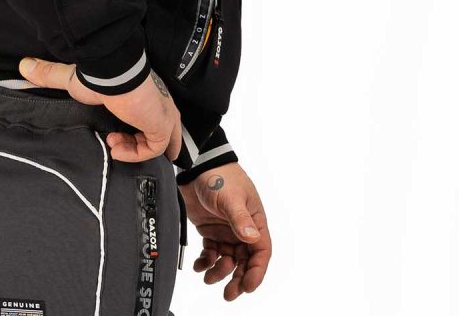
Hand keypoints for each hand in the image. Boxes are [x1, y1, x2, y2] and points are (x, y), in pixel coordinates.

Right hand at [18, 56, 182, 162]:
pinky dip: (135, 153)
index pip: (153, 117)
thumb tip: (23, 66)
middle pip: (169, 133)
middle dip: (149, 146)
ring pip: (161, 144)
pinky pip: (154, 149)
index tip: (113, 137)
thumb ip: (50, 75)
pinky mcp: (161, 125)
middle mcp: (159, 104)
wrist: (113, 72)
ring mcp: (163, 115)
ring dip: (134, 149)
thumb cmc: (99, 74)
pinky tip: (115, 145)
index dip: (138, 132)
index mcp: (145, 95)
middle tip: (122, 148)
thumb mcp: (73, 80)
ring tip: (112, 144)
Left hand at [179, 161, 270, 301]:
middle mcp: (242, 229)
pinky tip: (200, 265)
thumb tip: (252, 238)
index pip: (261, 252)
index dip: (256, 271)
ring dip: (220, 272)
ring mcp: (226, 230)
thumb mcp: (231, 197)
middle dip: (238, 278)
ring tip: (209, 277)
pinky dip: (207, 262)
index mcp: (255, 221)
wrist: (197, 165)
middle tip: (229, 294)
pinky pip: (212, 253)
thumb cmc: (220, 175)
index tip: (247, 286)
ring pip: (228, 260)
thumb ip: (240, 219)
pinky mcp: (210, 230)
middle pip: (245, 261)